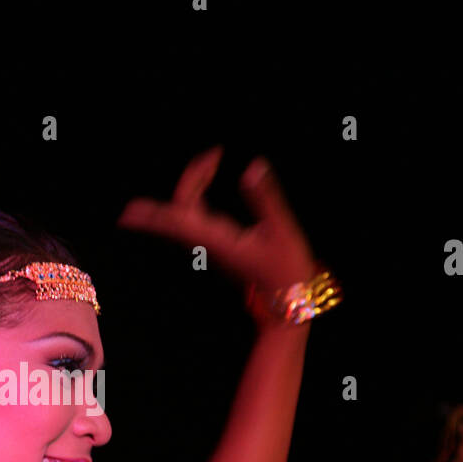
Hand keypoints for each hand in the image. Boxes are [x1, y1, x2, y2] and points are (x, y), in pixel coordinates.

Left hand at [116, 145, 318, 296]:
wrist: (286, 306)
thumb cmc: (286, 272)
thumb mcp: (281, 231)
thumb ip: (265, 198)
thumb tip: (253, 168)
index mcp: (216, 240)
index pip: (179, 217)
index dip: (176, 192)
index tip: (194, 168)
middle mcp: (206, 245)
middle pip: (181, 209)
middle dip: (192, 178)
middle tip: (215, 155)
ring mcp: (210, 248)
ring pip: (185, 216)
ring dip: (193, 187)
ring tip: (210, 162)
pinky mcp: (217, 250)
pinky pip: (194, 222)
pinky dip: (196, 199)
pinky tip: (203, 189)